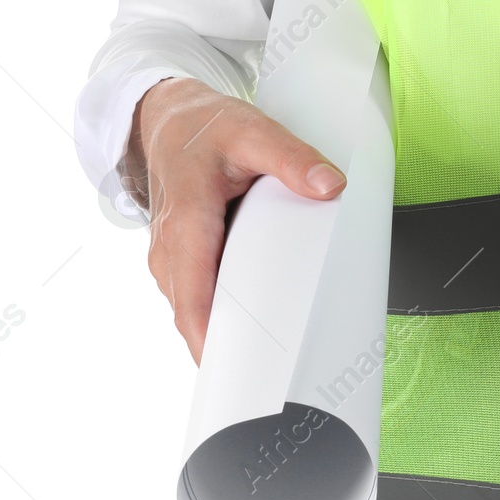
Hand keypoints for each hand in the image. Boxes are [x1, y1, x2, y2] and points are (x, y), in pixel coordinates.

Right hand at [127, 77, 345, 363]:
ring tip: (264, 363)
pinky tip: (250, 328)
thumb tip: (331, 187)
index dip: (207, 337)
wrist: (168, 120)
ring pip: (191, 307)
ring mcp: (169, 256)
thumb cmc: (206, 128)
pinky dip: (216, 313)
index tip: (231, 370)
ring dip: (219, 333)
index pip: (192, 294)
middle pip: (191, 313)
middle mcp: (169, 248)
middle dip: (221, 347)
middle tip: (267, 379)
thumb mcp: (254, 132)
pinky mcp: (179, 258)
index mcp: (186, 221)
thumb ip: (293, 159)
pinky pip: (195, 295)